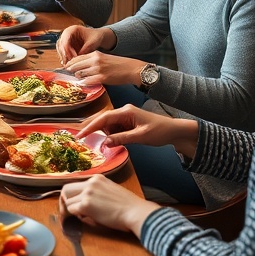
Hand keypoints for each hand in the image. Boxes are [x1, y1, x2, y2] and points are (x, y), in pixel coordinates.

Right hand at [57, 24, 114, 61]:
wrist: (97, 37)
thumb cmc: (95, 37)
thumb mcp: (92, 42)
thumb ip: (85, 49)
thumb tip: (77, 58)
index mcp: (72, 29)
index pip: (65, 40)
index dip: (68, 49)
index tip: (74, 57)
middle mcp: (67, 34)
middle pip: (61, 45)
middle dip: (65, 55)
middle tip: (70, 63)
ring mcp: (66, 40)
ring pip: (60, 50)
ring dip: (64, 57)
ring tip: (69, 65)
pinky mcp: (67, 46)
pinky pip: (63, 53)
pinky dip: (66, 58)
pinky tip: (69, 64)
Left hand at [58, 175, 158, 236]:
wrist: (136, 212)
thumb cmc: (128, 207)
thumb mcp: (110, 192)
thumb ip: (96, 194)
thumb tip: (82, 205)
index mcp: (97, 178)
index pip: (76, 184)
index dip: (72, 196)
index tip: (73, 204)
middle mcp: (91, 182)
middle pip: (66, 189)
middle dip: (64, 201)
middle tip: (68, 212)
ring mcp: (87, 192)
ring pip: (67, 201)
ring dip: (71, 210)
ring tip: (81, 217)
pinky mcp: (86, 204)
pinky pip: (71, 210)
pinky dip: (76, 216)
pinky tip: (85, 219)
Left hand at [61, 51, 142, 85]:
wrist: (132, 69)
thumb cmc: (119, 64)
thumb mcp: (105, 58)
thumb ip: (93, 60)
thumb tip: (81, 67)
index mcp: (96, 54)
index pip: (77, 58)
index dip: (70, 63)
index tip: (66, 67)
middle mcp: (95, 60)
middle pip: (76, 65)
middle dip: (70, 70)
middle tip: (67, 74)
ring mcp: (98, 69)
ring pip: (80, 73)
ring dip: (77, 77)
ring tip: (77, 79)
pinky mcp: (102, 78)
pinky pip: (87, 81)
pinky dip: (84, 83)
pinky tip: (83, 83)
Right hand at [77, 104, 198, 156]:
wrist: (174, 131)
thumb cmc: (160, 131)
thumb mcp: (140, 136)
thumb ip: (121, 139)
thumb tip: (105, 143)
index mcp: (126, 112)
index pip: (104, 118)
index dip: (90, 126)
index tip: (80, 134)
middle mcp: (123, 112)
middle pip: (103, 120)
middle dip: (93, 129)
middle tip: (81, 138)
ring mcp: (125, 117)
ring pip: (108, 125)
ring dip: (105, 135)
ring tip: (107, 144)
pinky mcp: (127, 123)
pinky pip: (114, 129)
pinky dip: (111, 136)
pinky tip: (114, 142)